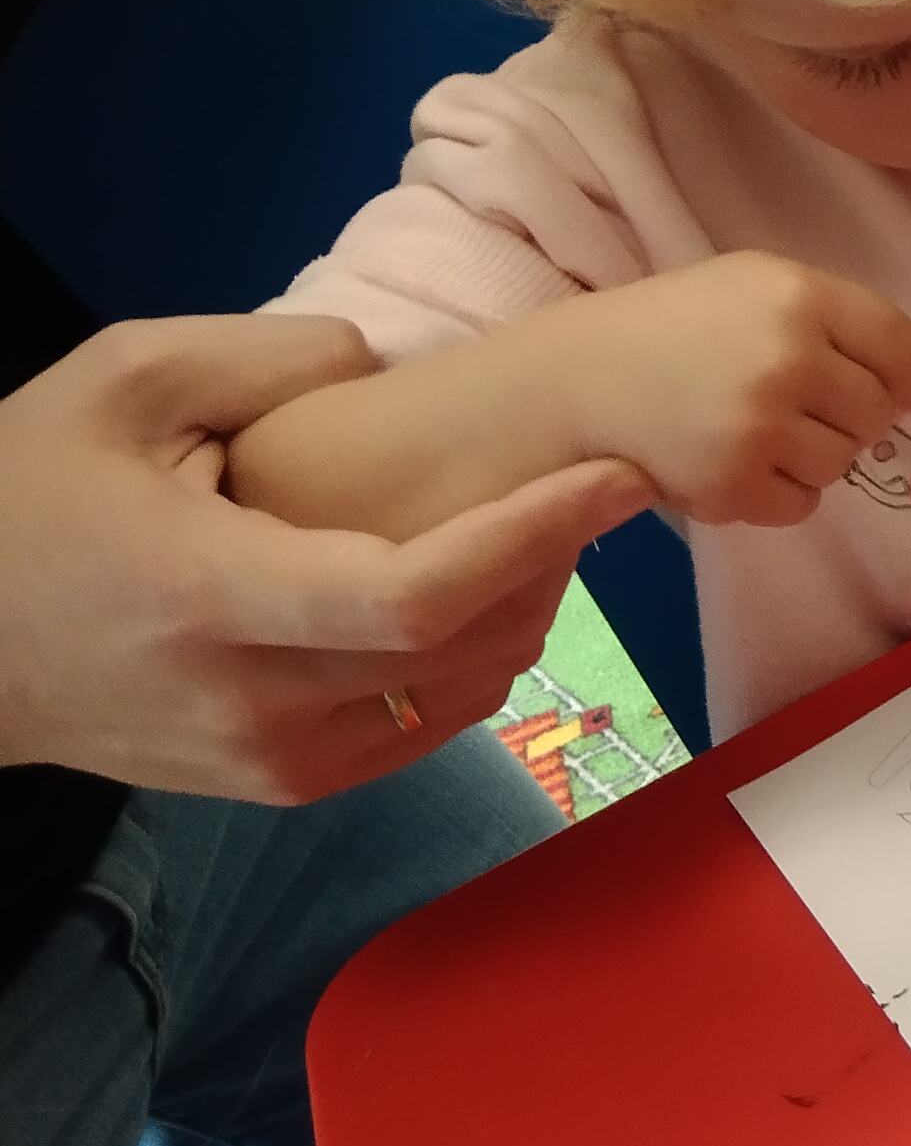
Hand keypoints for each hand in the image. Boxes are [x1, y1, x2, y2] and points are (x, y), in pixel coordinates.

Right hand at [0, 317, 648, 803]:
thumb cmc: (27, 496)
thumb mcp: (123, 381)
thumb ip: (266, 358)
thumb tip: (383, 367)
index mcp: (212, 596)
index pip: (419, 593)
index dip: (536, 535)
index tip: (617, 478)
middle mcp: (251, 700)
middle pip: (463, 649)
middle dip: (553, 565)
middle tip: (597, 486)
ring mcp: (266, 761)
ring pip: (458, 700)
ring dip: (527, 618)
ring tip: (544, 533)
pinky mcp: (275, 787)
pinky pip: (419, 732)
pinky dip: (473, 666)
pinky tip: (482, 596)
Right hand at [547, 255, 910, 525]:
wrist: (579, 378)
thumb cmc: (678, 327)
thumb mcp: (757, 287)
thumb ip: (839, 325)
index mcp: (800, 296)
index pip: (903, 348)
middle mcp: (788, 359)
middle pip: (877, 415)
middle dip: (850, 418)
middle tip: (794, 407)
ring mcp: (760, 426)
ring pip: (843, 464)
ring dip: (811, 457)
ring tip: (751, 430)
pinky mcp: (733, 484)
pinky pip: (801, 505)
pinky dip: (776, 494)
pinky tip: (732, 461)